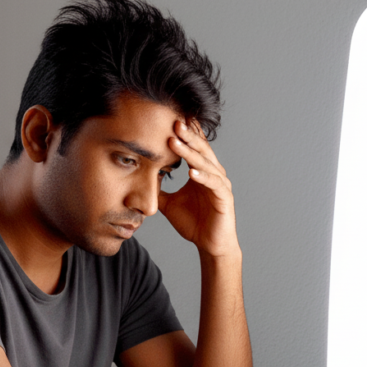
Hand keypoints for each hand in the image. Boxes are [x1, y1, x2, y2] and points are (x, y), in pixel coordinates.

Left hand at [158, 120, 240, 258]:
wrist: (210, 245)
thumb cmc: (194, 224)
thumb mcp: (169, 204)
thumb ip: (159, 190)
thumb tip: (141, 180)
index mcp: (202, 172)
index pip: (193, 148)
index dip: (184, 135)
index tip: (169, 120)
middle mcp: (213, 174)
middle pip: (201, 150)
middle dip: (187, 136)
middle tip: (174, 121)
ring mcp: (220, 185)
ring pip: (205, 163)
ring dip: (190, 152)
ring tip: (175, 142)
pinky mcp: (225, 198)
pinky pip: (214, 184)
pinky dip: (203, 177)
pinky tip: (191, 172)